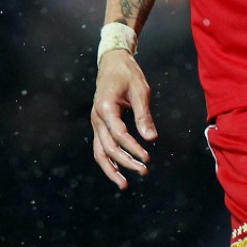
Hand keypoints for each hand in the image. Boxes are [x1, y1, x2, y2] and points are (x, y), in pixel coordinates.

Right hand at [91, 51, 157, 188]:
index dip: (133, 148)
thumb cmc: (126, 73)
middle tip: (144, 171)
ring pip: (99, 152)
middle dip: (126, 162)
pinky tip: (119, 170)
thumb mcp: (140, 90)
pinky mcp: (99, 125)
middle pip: (108, 147)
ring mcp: (95, 122)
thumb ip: (144, 115)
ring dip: (112, 169)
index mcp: (105, 107)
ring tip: (124, 184)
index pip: (119, 134)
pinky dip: (109, 161)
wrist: (112, 63)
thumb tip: (151, 138)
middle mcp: (96, 117)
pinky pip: (101, 147)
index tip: (147, 157)